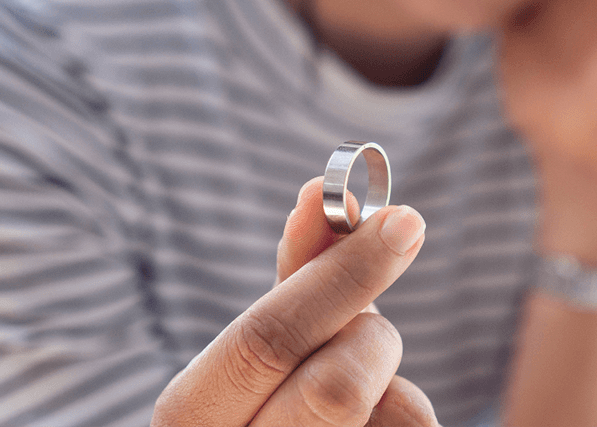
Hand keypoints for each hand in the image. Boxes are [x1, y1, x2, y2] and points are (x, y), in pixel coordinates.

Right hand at [152, 177, 437, 425]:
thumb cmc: (277, 403)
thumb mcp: (273, 344)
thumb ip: (298, 275)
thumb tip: (324, 192)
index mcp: (190, 418)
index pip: (263, 342)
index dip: (342, 275)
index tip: (403, 219)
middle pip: (335, 386)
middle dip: (371, 338)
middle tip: (378, 327)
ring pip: (390, 413)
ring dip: (392, 384)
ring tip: (356, 400)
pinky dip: (406, 417)